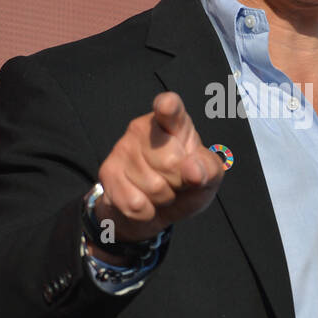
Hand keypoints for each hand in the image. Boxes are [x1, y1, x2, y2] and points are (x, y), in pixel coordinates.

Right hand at [94, 91, 225, 248]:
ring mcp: (122, 148)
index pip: (170, 109)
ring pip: (154, 187)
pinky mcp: (107, 172)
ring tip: (161, 190)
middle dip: (179, 182)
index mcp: (174, 122)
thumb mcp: (208, 177)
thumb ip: (209, 169)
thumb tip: (193, 171)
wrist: (153, 212)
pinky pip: (135, 203)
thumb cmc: (185, 185)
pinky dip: (147, 212)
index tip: (167, 106)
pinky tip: (145, 202)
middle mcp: (144, 128)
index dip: (168, 107)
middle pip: (171, 163)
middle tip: (176, 181)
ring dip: (163, 198)